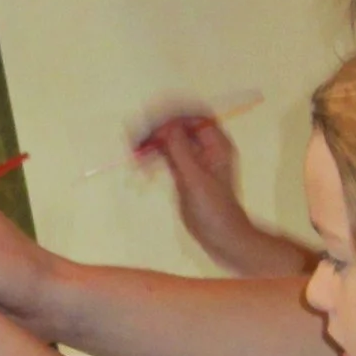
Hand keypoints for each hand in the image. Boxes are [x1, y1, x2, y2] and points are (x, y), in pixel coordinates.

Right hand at [137, 110, 312, 279]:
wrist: (221, 238)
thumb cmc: (214, 209)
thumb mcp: (195, 177)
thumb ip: (179, 149)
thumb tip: (165, 126)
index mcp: (216, 144)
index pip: (193, 117)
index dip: (173, 117)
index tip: (153, 126)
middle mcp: (206, 148)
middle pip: (179, 127)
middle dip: (157, 130)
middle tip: (136, 139)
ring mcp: (194, 161)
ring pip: (170, 142)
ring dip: (151, 144)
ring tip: (134, 154)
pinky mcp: (184, 174)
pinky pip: (166, 157)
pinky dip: (153, 159)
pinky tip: (140, 167)